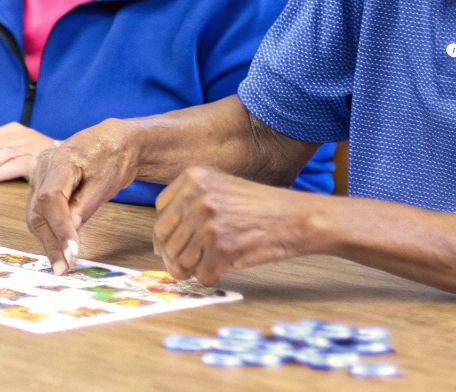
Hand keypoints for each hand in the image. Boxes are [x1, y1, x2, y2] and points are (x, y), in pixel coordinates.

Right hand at [26, 118, 139, 273]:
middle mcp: (41, 168)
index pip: (51, 199)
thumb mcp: (105, 182)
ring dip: (48, 241)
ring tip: (62, 265)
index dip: (60, 228)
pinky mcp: (41, 187)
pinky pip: (40, 213)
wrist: (110, 142)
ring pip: (35, 215)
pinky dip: (49, 233)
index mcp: (59, 161)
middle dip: (50, 242)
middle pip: (37, 210)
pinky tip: (59, 250)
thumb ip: (85, 206)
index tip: (72, 252)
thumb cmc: (112, 157)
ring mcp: (38, 177)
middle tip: (64, 268)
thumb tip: (70, 234)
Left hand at [151, 166, 321, 285]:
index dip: (165, 233)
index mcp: (193, 178)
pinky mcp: (223, 250)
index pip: (160, 212)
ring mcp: (210, 224)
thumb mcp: (220, 186)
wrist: (296, 217)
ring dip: (189, 269)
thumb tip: (160, 240)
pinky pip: (201, 275)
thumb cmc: (259, 205)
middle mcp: (198, 198)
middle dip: (171, 256)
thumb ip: (188, 203)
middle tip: (180, 266)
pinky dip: (208, 278)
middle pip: (165, 238)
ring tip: (204, 265)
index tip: (169, 243)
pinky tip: (219, 270)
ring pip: (180, 260)